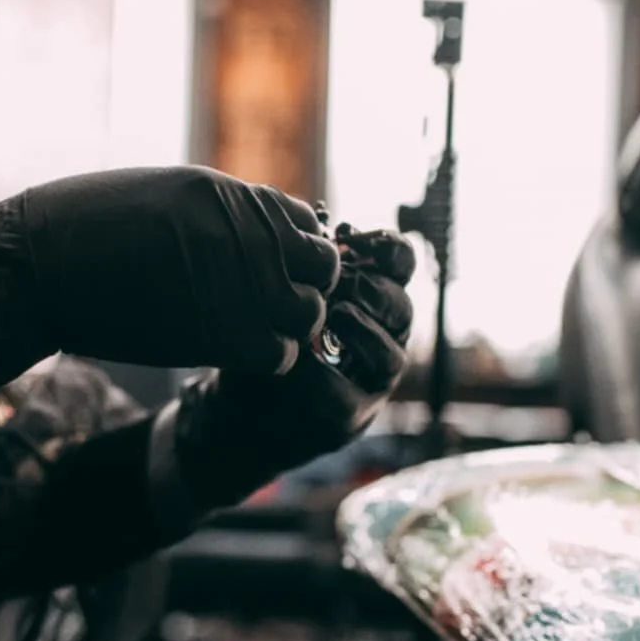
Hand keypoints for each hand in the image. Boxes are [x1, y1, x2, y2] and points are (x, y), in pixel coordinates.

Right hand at [0, 168, 340, 389]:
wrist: (41, 265)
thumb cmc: (83, 227)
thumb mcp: (161, 195)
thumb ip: (214, 212)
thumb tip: (242, 230)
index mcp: (230, 195)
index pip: (304, 223)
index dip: (294, 251)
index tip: (272, 271)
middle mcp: (248, 235)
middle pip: (322, 267)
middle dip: (305, 287)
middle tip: (272, 306)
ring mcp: (242, 284)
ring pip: (309, 314)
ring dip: (289, 328)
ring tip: (253, 332)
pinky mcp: (224, 335)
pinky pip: (281, 355)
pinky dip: (268, 360)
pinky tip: (236, 354)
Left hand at [168, 227, 415, 511]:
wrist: (236, 408)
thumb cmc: (261, 338)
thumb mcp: (277, 294)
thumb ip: (299, 264)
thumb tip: (313, 220)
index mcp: (372, 300)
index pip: (402, 266)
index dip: (389, 249)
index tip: (354, 237)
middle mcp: (383, 340)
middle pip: (404, 309)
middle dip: (373, 291)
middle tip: (337, 284)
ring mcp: (370, 385)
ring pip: (392, 356)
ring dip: (361, 331)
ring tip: (328, 318)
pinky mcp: (348, 420)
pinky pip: (348, 397)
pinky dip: (323, 377)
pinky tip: (299, 361)